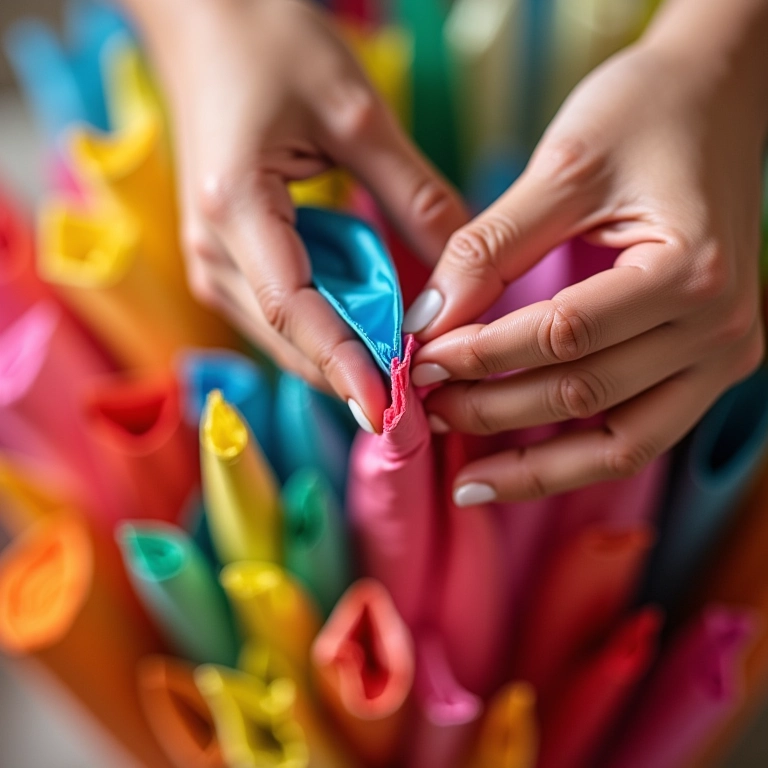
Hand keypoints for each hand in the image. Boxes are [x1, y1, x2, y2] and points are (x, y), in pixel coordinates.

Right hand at [136, 0, 467, 431]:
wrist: (206, 22)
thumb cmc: (271, 45)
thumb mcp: (356, 112)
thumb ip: (413, 193)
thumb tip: (465, 267)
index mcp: (236, 211)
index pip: (297, 311)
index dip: (345, 367)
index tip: (390, 413)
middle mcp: (213, 250)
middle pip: (292, 337)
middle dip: (354, 374)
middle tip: (419, 410)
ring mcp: (215, 260)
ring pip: (288, 334)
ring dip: (346, 354)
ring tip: (407, 374)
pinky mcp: (229, 258)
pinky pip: (285, 311)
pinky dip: (331, 326)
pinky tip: (373, 328)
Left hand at [403, 40, 765, 503]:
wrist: (721, 94)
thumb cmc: (647, 112)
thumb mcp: (563, 166)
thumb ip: (489, 248)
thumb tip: (425, 323)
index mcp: (690, 271)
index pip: (562, 336)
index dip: (480, 354)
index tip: (418, 359)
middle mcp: (720, 329)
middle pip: (585, 395)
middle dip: (492, 410)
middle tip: (427, 408)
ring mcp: (722, 357)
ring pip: (620, 444)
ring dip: (536, 463)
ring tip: (467, 475)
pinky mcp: (706, 367)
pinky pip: (637, 435)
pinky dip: (576, 455)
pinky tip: (520, 463)